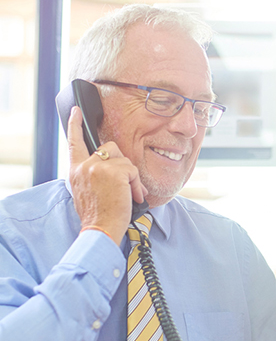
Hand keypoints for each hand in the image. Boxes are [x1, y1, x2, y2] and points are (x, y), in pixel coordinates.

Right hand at [68, 106, 146, 244]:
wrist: (100, 229)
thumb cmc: (98, 215)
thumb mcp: (86, 191)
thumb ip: (92, 174)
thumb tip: (110, 166)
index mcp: (76, 171)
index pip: (74, 143)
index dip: (75, 125)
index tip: (76, 111)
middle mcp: (84, 166)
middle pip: (108, 148)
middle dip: (121, 163)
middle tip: (124, 183)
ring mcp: (98, 167)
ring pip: (123, 159)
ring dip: (130, 176)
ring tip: (129, 194)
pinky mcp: (114, 172)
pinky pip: (132, 170)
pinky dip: (136, 184)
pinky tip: (133, 196)